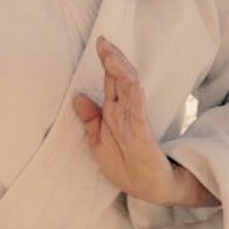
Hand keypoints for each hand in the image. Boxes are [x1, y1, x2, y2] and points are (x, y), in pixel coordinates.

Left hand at [73, 36, 216, 206]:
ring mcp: (135, 121)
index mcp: (115, 112)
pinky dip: (133, 92)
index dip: (107, 61)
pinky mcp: (142, 134)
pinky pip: (137, 109)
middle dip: (112, 58)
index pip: (112, 81)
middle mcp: (126, 112)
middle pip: (120, 78)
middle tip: (104, 39)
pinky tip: (129, 79)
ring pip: (128, 88)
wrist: (152, 188)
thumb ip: (91, 120)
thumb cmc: (127, 166)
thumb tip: (77, 96)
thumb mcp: (99, 143)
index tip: (100, 42)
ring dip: (119, 69)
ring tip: (110, 53)